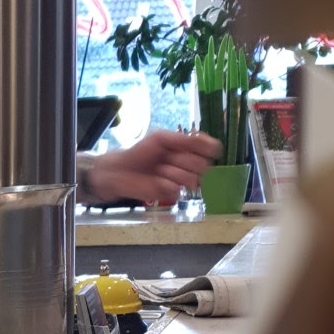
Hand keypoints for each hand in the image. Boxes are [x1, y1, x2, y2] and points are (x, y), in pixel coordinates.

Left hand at [82, 131, 221, 207]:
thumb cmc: (139, 152)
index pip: (210, 149)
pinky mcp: (170, 194)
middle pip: (203, 165)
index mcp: (188, 150)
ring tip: (159, 169)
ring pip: (193, 179)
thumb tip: (214, 144)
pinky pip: (177, 190)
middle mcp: (188, 166)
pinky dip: (165, 183)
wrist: (119, 171)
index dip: (205, 148)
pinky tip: (156, 180)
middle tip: (167, 158)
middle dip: (184, 160)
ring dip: (174, 172)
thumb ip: (186, 140)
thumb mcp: (162, 139)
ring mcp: (180, 181)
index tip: (191, 147)